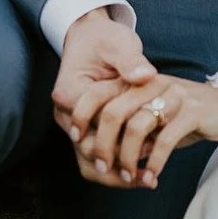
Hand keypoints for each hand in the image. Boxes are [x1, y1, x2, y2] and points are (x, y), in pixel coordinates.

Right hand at [51, 8, 157, 187]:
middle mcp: (66, 113)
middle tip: (150, 176)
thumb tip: (146, 76)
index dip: (123, 137)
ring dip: (117, 174)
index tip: (151, 144)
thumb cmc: (105, 39)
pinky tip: (142, 172)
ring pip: (89, 161)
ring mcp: (73, 124)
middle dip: (119, 165)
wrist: (91, 38)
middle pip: (88, 151)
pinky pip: (95, 156)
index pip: (94, 125)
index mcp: (70, 92)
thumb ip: (131, 60)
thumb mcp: (119, 43)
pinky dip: (116, 165)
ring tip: (148, 180)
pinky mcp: (84, 130)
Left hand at [92, 77, 217, 187]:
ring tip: (130, 177)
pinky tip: (152, 176)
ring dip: (128, 158)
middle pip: (113, 112)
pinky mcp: (192, 110)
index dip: (82, 115)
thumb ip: (132, 132)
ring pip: (136, 127)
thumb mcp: (156, 120)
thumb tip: (105, 157)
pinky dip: (155, 162)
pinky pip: (165, 138)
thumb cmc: (187, 117)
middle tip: (103, 168)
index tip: (77, 140)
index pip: (99, 92)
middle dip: (103, 146)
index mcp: (139, 81)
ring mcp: (173, 95)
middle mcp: (153, 83)